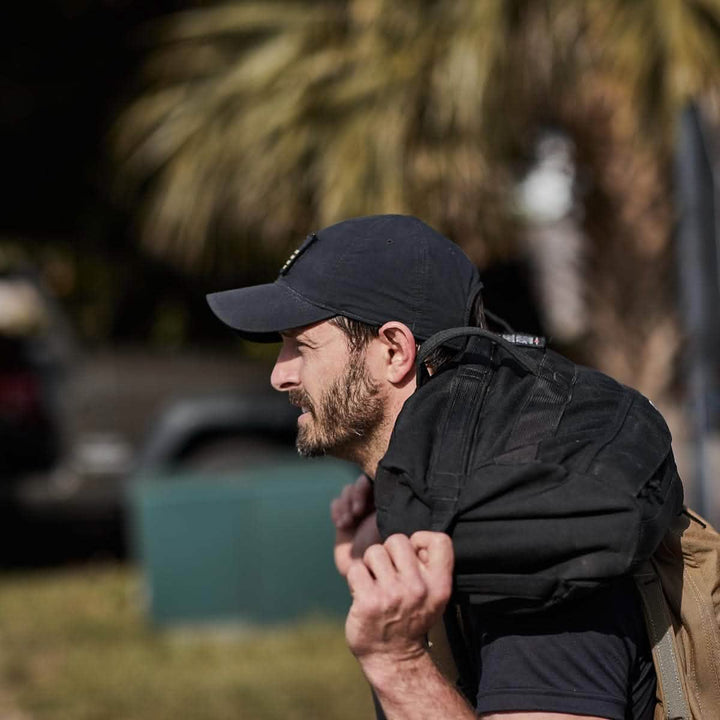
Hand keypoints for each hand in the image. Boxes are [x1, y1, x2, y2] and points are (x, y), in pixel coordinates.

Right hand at [331, 474, 380, 576]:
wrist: (371, 577)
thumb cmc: (389, 554)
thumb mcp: (392, 526)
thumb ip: (389, 505)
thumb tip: (385, 482)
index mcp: (389, 503)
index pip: (375, 480)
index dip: (366, 486)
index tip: (367, 505)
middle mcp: (374, 505)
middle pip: (359, 484)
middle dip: (355, 495)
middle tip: (356, 513)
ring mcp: (358, 512)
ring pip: (347, 492)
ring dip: (345, 504)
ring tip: (347, 522)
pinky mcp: (344, 520)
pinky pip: (336, 503)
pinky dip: (337, 510)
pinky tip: (342, 524)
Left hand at [344, 532, 453, 668]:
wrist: (393, 657)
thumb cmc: (411, 617)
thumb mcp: (434, 595)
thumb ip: (428, 567)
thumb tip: (413, 537)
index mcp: (439, 585)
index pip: (440, 540)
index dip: (421, 539)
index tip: (413, 555)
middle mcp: (418, 588)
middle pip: (397, 539)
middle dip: (389, 552)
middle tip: (389, 572)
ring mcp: (392, 594)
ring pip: (374, 552)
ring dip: (371, 565)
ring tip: (376, 583)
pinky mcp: (368, 601)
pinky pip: (356, 569)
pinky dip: (357, 579)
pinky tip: (363, 593)